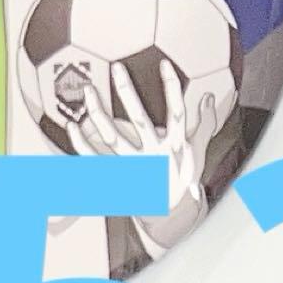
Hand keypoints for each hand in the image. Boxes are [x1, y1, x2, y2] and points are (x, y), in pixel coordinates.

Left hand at [66, 59, 218, 214]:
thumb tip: (210, 98)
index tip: (164, 64)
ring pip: (113, 137)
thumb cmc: (182, 179)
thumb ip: (204, 124)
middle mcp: (154, 155)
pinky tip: (72, 126)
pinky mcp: (118, 177)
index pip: (176, 113)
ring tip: (89, 91)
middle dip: (127, 92)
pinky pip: (94, 159)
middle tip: (117, 67)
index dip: (172, 89)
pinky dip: (82, 143)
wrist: (170, 217)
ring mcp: (134, 166)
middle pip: (139, 119)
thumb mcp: (197, 152)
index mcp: (176, 146)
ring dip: (99, 113)